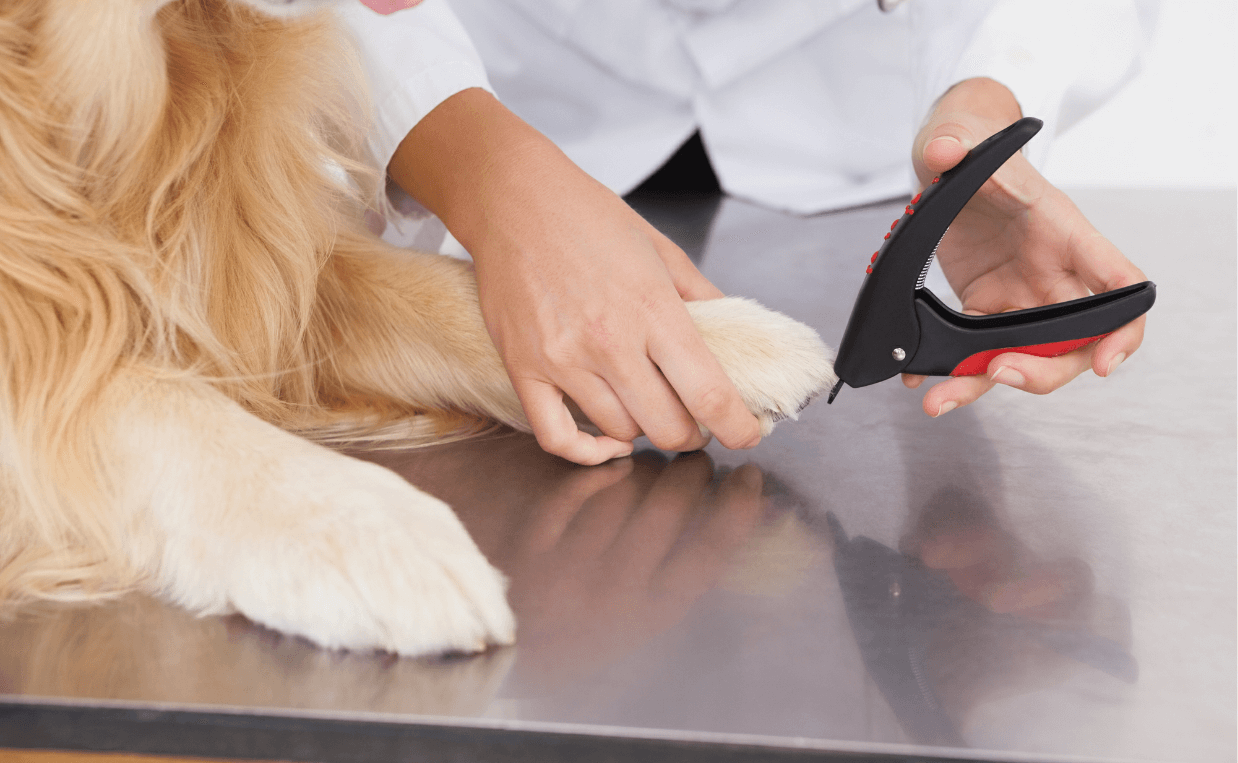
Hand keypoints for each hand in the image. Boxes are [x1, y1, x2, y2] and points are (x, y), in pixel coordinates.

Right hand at [390, 90, 760, 463]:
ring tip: (647, 406)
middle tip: (694, 417)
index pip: (709, 394)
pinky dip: (588, 453)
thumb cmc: (587, 216)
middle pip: (667, 427)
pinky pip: (557, 439)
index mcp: (653, 310)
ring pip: (620, 432)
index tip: (745, 434)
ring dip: (643, 430)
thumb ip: (703, 298)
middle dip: (692, 432)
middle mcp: (610, 343)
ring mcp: (563, 361)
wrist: (514, 199)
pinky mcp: (524, 369)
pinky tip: (607, 442)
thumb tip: (734, 338)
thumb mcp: (661, 249)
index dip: (736, 427)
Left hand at [904, 78, 1147, 416]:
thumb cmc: (974, 143)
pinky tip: (917, 376)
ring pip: (1021, 355)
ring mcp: (1020, 292)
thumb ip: (956, 141)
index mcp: (1065, 232)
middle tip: (996, 374)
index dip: (1122, 328)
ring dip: (981, 383)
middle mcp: (1051, 271)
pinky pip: (976, 348)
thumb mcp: (963, 138)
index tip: (1105, 362)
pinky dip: (949, 367)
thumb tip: (944, 148)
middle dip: (1039, 371)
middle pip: (1072, 340)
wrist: (949, 156)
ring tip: (937, 400)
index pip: (1118, 283)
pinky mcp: (985, 304)